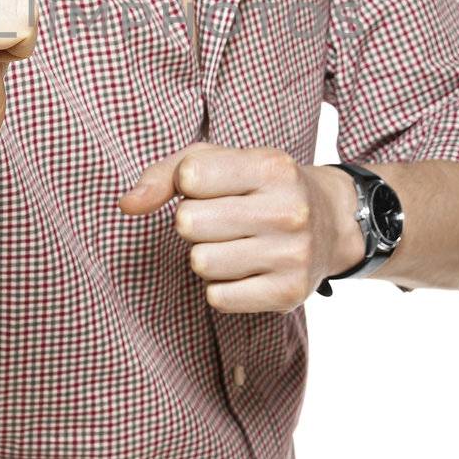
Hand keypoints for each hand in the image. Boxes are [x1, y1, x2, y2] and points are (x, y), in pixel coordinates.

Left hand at [118, 144, 361, 312]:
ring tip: (234, 243)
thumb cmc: (260, 187)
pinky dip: (221, 286)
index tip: (210, 186)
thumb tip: (127, 205)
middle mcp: (287, 210)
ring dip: (206, 255)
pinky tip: (245, 268)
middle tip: (222, 219)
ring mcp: (292, 255)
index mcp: (271, 167)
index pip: (190, 176)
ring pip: (200, 262)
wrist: (332, 222)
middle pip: (189, 223)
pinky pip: (217, 297)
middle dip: (194, 222)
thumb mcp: (221, 161)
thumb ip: (166, 173)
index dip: (188, 184)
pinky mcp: (287, 294)